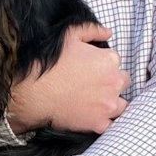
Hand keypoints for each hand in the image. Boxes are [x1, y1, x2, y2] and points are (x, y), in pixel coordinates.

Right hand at [7, 24, 128, 134]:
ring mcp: (108, 105)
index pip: (115, 61)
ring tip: (94, 100)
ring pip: (121, 104)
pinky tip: (94, 116)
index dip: (102, 63)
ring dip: (112, 101)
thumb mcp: (69, 36)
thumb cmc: (50, 63)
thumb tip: (108, 32)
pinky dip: (105, 121)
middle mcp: (114, 83)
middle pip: (123, 81)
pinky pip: (111, 124)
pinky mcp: (99, 123)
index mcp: (109, 60)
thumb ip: (92, 30)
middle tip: (91, 83)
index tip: (90, 67)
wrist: (33, 92)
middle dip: (111, 81)